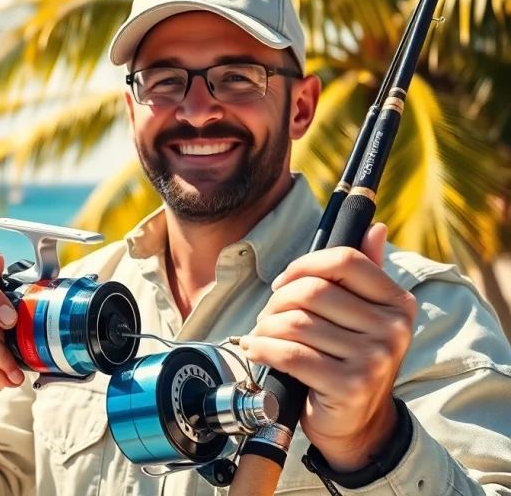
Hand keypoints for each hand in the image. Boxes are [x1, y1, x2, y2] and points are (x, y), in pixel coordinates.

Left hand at [239, 223, 416, 470]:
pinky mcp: (350, 386)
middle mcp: (393, 329)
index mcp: (397, 302)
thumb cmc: (349, 359)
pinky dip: (263, 349)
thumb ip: (366, 272)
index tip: (282, 283)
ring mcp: (375, 359)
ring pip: (296, 323)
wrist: (357, 424)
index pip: (344, 260)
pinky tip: (255, 350)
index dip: (303, 265)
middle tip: (268, 317)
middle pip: (312, 291)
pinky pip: (291, 355)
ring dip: (266, 328)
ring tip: (263, 336)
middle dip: (276, 302)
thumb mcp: (363, 315)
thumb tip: (375, 227)